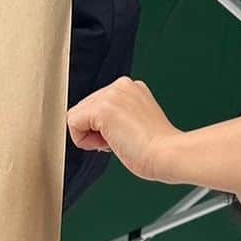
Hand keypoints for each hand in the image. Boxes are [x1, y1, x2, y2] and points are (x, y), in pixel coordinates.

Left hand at [67, 77, 184, 180]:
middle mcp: (121, 85)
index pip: (98, 104)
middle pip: (84, 109)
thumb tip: (97, 128)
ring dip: (91, 136)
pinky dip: (83, 141)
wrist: (167, 154)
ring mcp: (112, 95)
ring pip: (77, 116)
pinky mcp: (103, 109)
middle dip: (96, 131)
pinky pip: (72, 124)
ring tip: (118, 142)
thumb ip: (117, 118)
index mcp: (131, 88)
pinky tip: (108, 145)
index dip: (104, 128)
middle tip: (122, 142)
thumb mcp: (136, 124)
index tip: (124, 138)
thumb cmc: (158, 150)